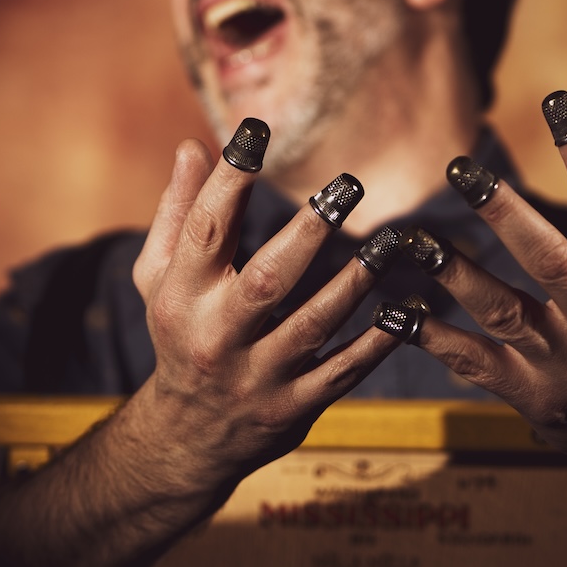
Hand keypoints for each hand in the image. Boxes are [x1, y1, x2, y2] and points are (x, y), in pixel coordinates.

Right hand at [130, 123, 400, 494]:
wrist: (185, 436)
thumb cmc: (180, 333)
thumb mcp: (159, 276)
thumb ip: (178, 212)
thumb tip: (194, 145)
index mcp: (181, 296)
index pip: (206, 230)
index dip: (230, 179)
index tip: (256, 130)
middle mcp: (218, 336)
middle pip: (267, 280)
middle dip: (308, 232)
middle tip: (347, 186)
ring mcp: (258, 376)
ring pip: (314, 325)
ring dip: (357, 282)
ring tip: (394, 240)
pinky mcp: (293, 406)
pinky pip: (342, 370)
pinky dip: (376, 342)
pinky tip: (407, 308)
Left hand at [396, 91, 566, 491]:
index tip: (556, 101)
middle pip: (550, 259)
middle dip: (504, 213)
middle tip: (461, 170)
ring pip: (503, 312)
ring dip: (456, 274)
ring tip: (415, 239)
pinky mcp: (533, 394)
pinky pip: (477, 363)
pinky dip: (435, 339)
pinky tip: (396, 310)